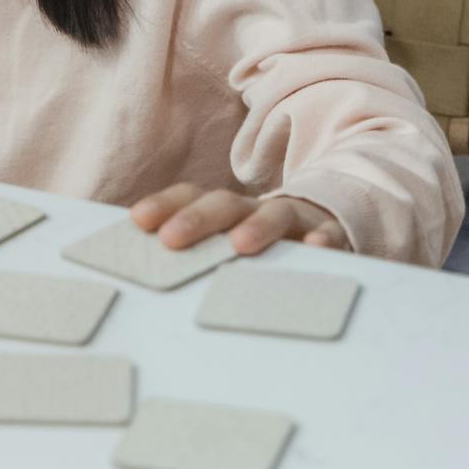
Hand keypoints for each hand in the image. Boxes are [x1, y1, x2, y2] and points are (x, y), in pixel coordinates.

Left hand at [129, 184, 350, 256]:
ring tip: (239, 244)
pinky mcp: (330, 233)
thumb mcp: (223, 245)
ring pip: (275, 214)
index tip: (138, 220)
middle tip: (170, 239)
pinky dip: (324, 239)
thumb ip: (189, 252)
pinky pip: (329, 233)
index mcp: (223, 211)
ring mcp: (294, 220)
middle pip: (224, 204)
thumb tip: (138, 271)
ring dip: (256, 226)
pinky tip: (315, 248)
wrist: (325, 226)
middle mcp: (254, 209)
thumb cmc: (259, 245)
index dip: (165, 205)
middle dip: (196, 219)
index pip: (190, 197)